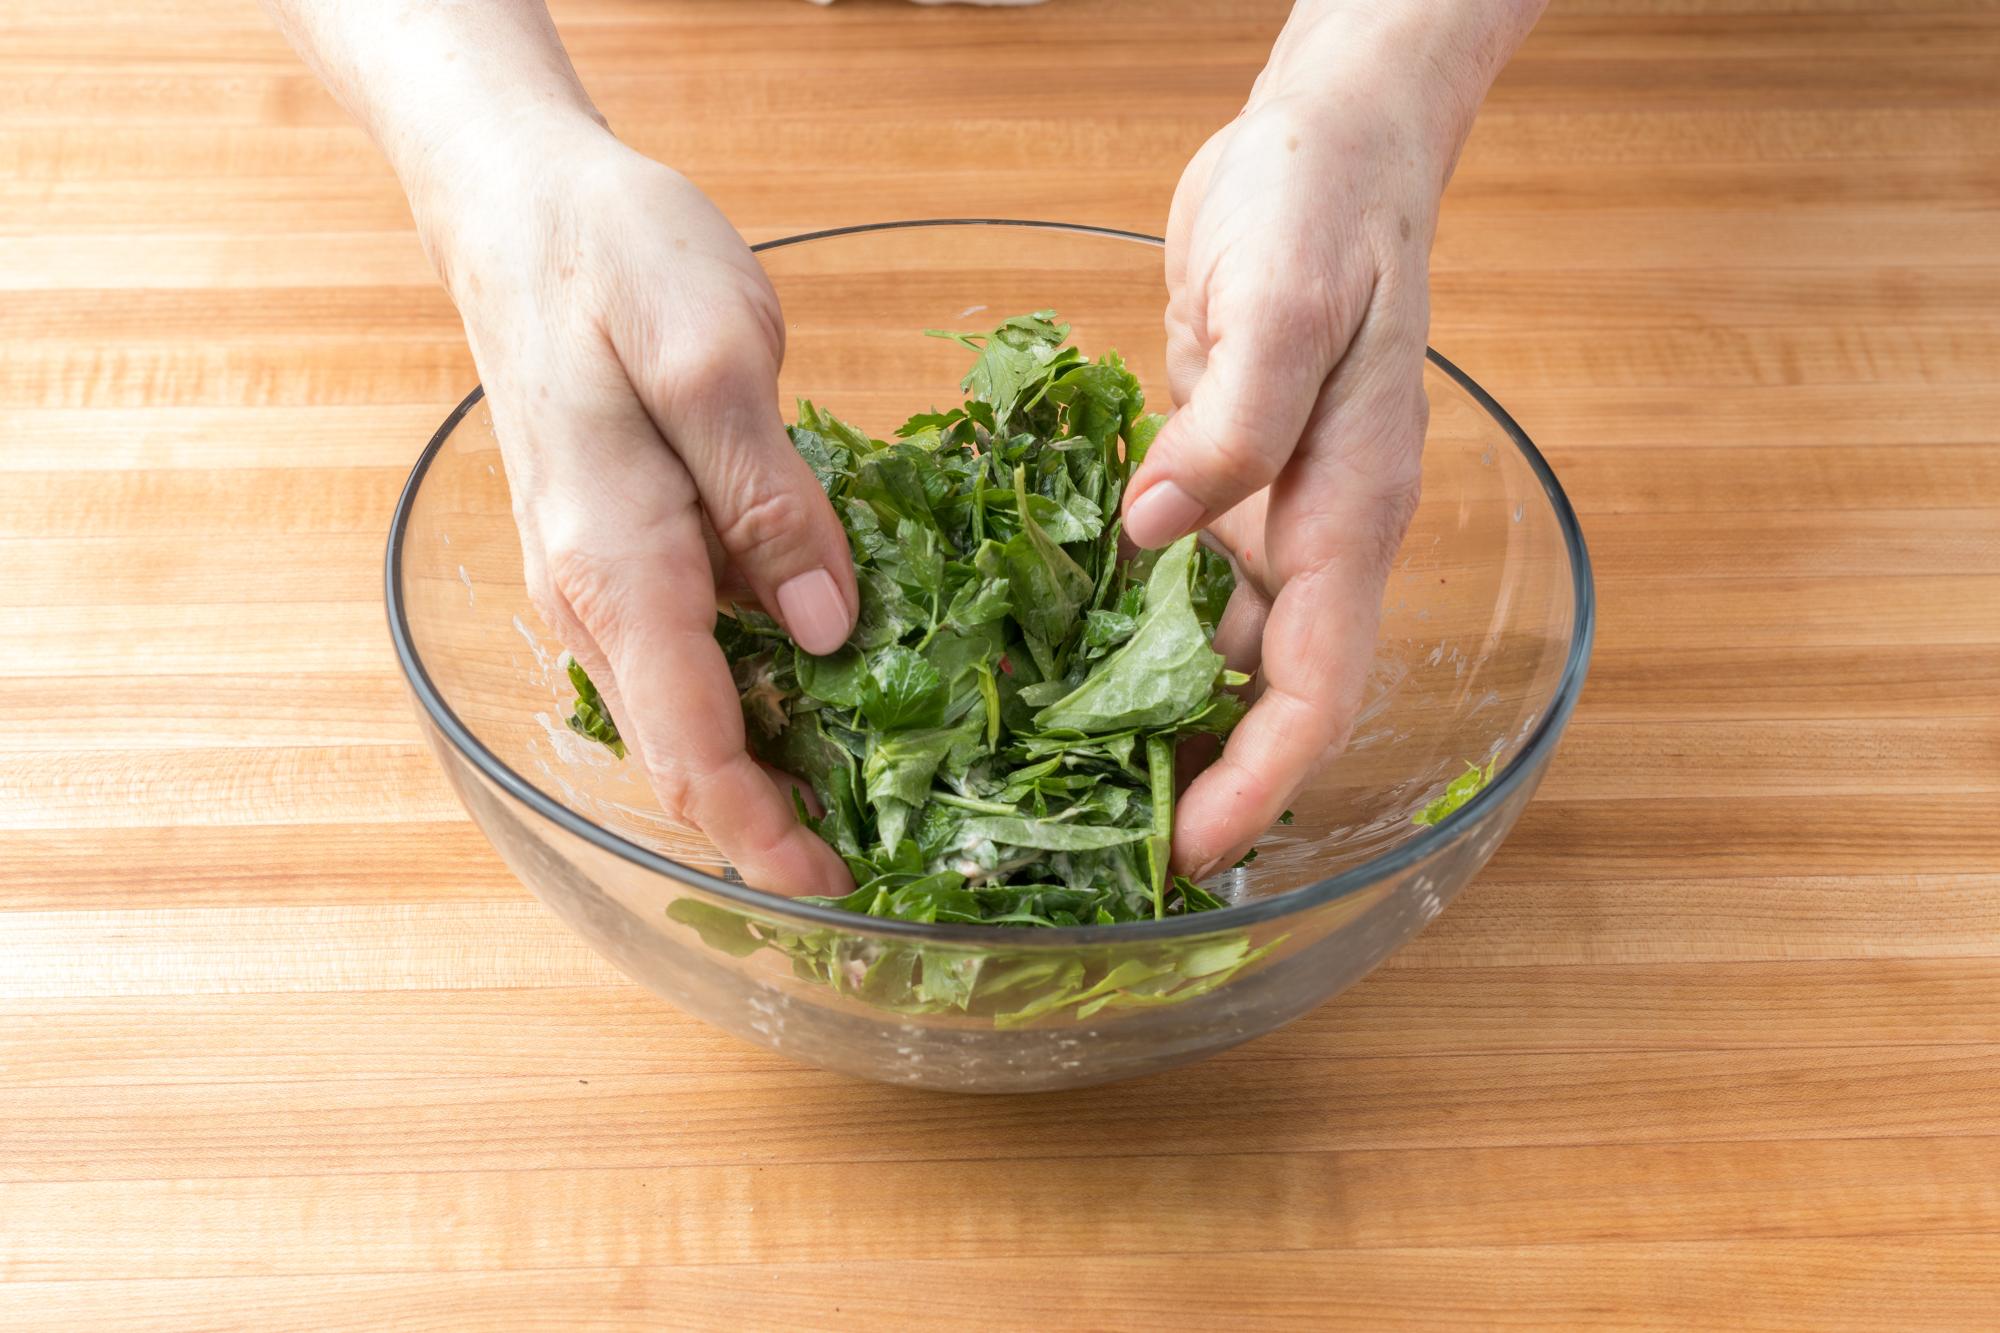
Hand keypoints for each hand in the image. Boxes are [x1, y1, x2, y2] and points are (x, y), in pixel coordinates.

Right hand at [421, 118, 856, 895]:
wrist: (518, 204)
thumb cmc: (611, 257)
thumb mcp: (712, 355)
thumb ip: (770, 501)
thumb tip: (830, 629)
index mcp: (616, 565)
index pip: (688, 745)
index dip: (758, 833)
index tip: (829, 890)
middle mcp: (595, 598)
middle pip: (686, 752)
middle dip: (776, 817)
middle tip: (892, 844)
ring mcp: (601, 580)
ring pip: (689, 709)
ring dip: (773, 759)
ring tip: (885, 782)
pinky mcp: (623, 551)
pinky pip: (692, 651)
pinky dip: (760, 687)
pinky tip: (835, 678)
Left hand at [1124, 6, 1519, 877]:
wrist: (1329, 138)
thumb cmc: (1323, 208)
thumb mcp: (1283, 307)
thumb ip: (1231, 429)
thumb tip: (1155, 533)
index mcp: (1352, 511)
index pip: (1319, 687)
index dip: (1260, 778)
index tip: (1193, 848)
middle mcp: (1316, 529)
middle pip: (1267, 690)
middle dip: (1198, 769)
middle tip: (1099, 835)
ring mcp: (1268, 504)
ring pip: (1217, 644)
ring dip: (1153, 705)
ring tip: (1062, 768)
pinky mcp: (1219, 471)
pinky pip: (1176, 575)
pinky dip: (1127, 621)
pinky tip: (1058, 650)